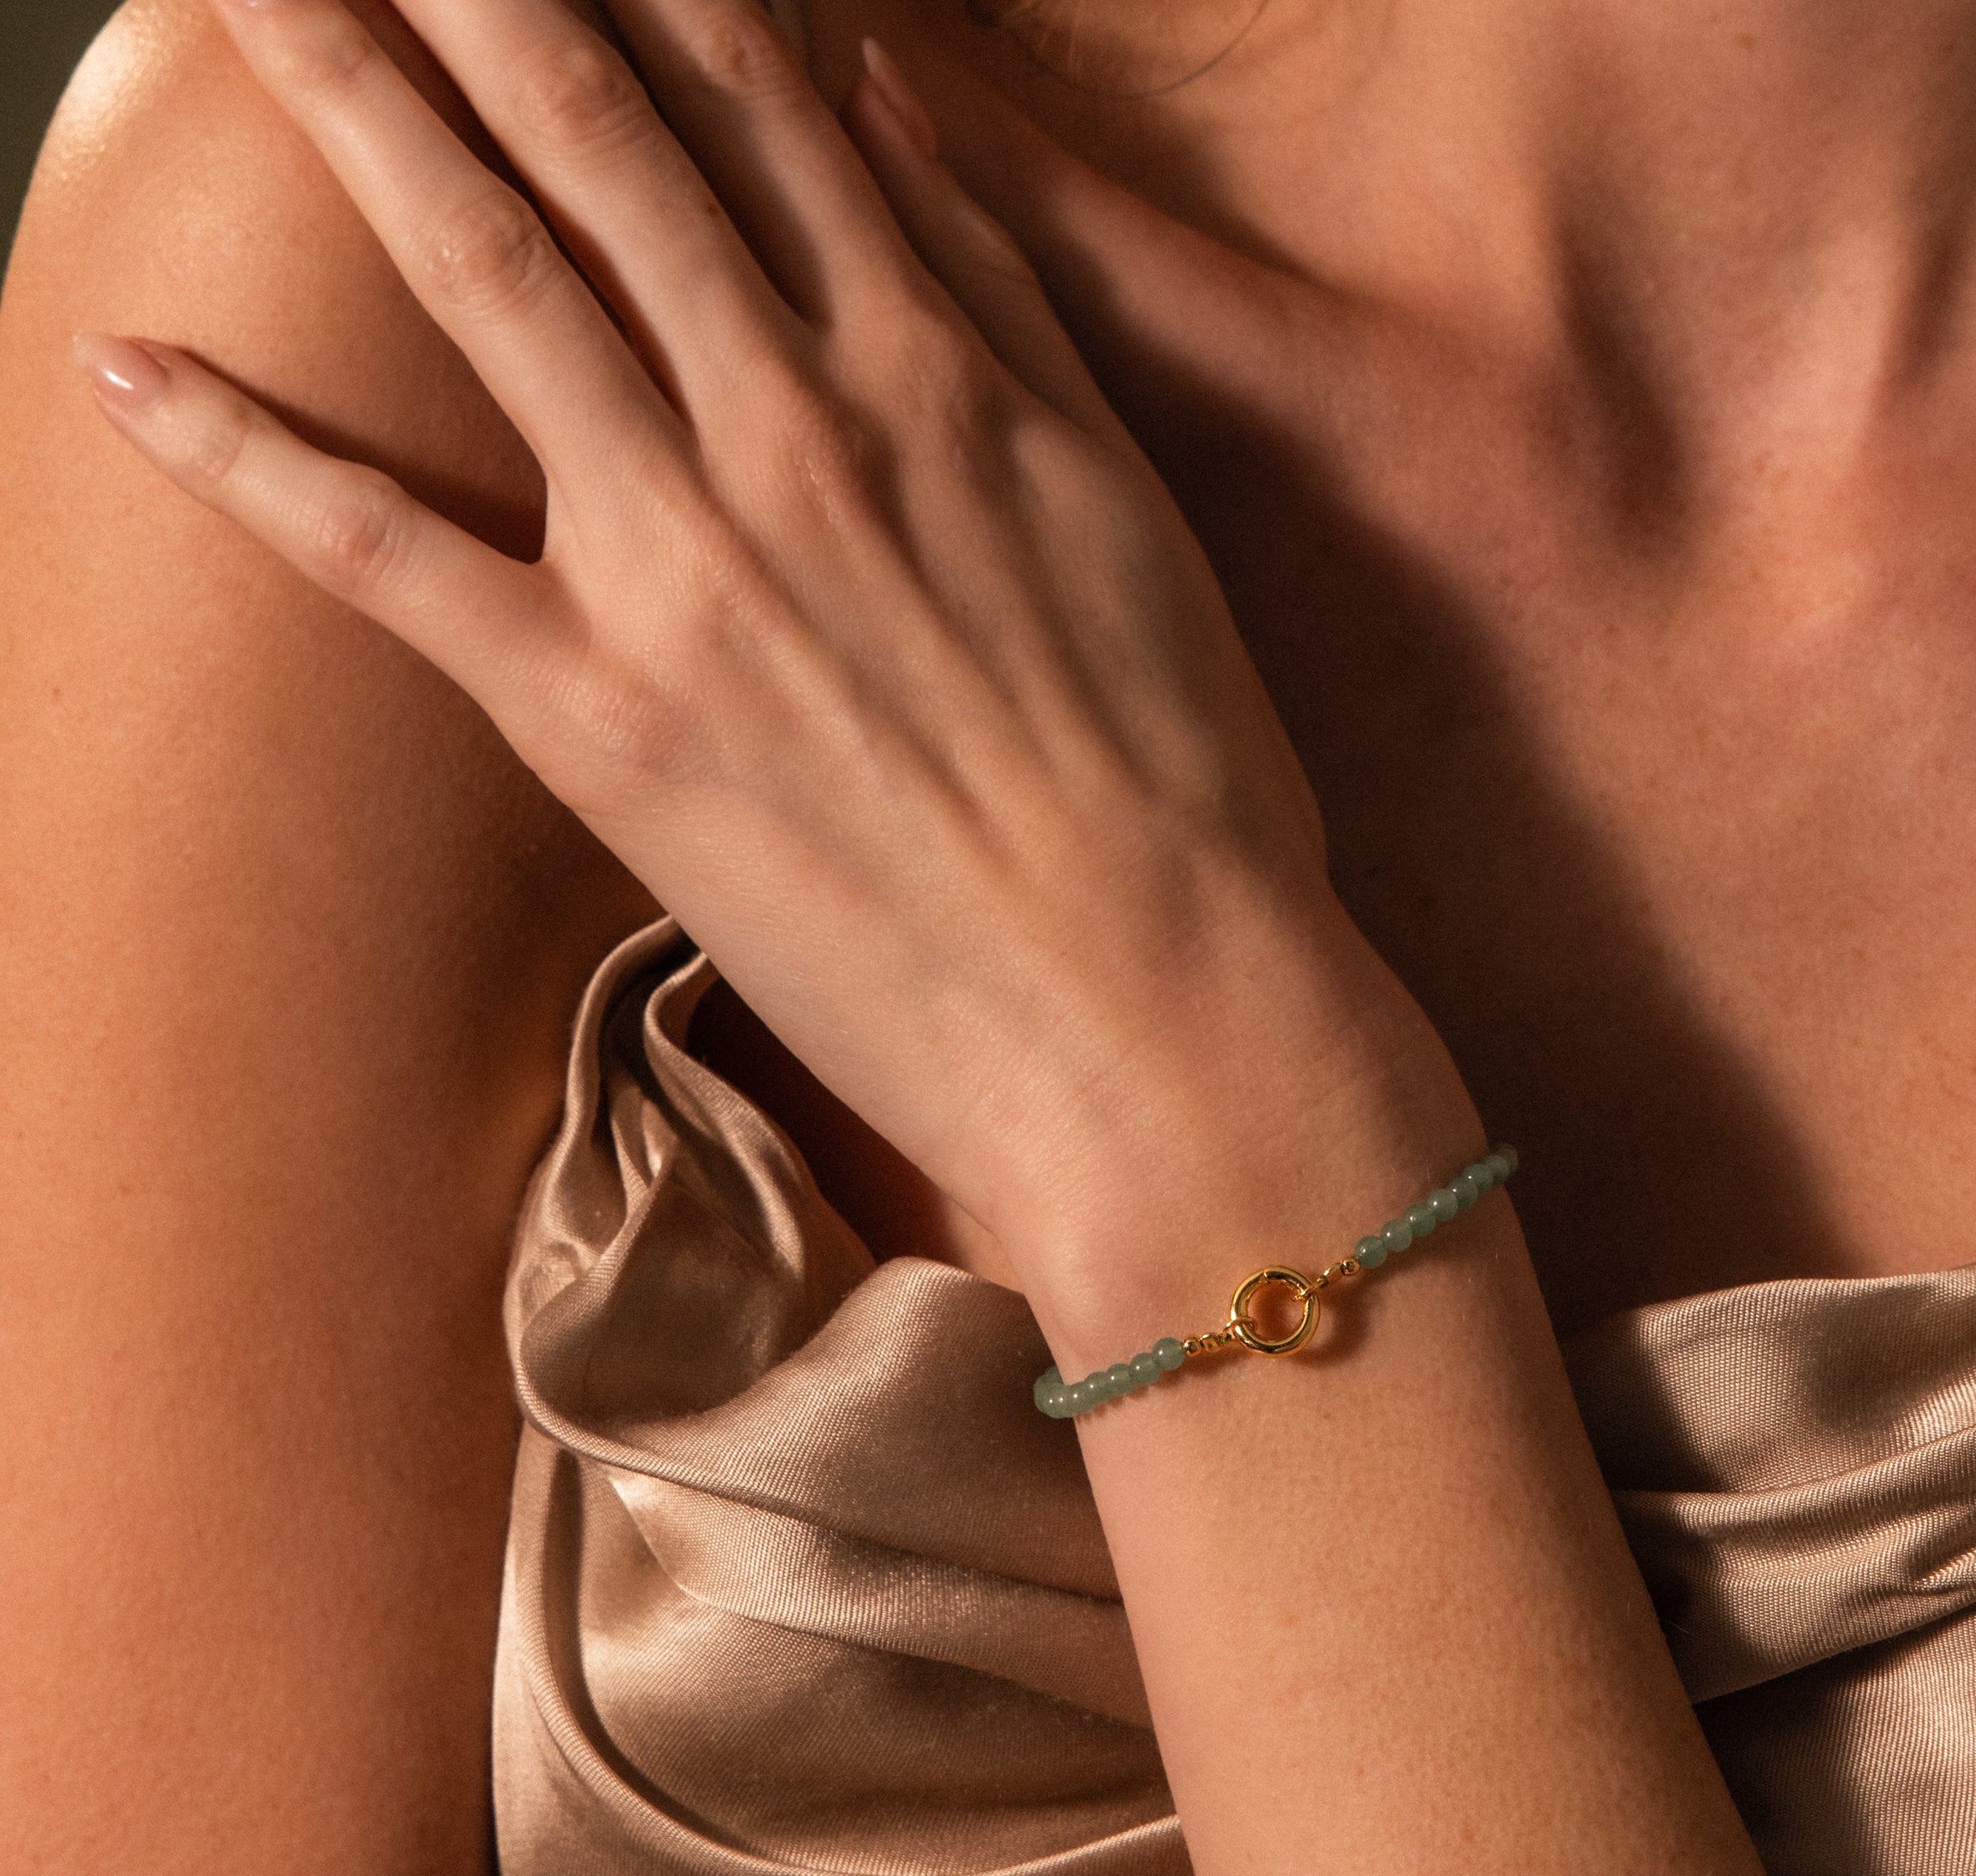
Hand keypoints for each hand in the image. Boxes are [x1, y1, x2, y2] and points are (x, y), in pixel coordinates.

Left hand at [72, 0, 1464, 1290]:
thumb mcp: (1129, 508)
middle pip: (593, 132)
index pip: (760, 93)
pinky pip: (387, 563)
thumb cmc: (1187, 787)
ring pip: (484, 270)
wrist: (1158, 1014)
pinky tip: (119, 367)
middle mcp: (798, 424)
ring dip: (339, 98)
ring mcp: (689, 564)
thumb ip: (1006, 298)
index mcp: (940, 370)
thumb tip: (889, 101)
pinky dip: (246, 460)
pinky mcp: (603, 721)